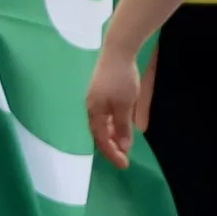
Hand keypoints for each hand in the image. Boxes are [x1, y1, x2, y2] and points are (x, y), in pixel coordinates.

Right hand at [84, 43, 146, 169]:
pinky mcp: (100, 91)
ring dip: (113, 135)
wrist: (118, 50)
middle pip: (99, 133)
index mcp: (94, 112)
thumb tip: (123, 147)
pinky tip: (121, 125)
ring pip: (102, 124)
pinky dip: (113, 123)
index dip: (112, 154)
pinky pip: (105, 114)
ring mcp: (95, 99)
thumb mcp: (125, 105)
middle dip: (111, 147)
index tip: (124, 165)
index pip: (102, 140)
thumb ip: (123, 127)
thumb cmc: (121, 78)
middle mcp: (91, 107)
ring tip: (124, 144)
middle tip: (124, 158)